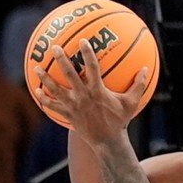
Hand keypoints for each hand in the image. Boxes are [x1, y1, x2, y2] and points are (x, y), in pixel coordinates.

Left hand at [33, 40, 150, 149]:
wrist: (107, 142)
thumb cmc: (120, 120)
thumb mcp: (132, 103)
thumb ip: (138, 85)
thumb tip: (145, 69)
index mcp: (97, 91)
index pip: (92, 68)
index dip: (87, 53)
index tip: (83, 41)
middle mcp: (83, 96)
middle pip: (69, 74)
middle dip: (61, 59)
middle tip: (54, 47)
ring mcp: (73, 106)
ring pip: (55, 90)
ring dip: (45, 78)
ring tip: (36, 67)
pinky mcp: (67, 115)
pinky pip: (52, 106)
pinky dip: (44, 99)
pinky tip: (37, 91)